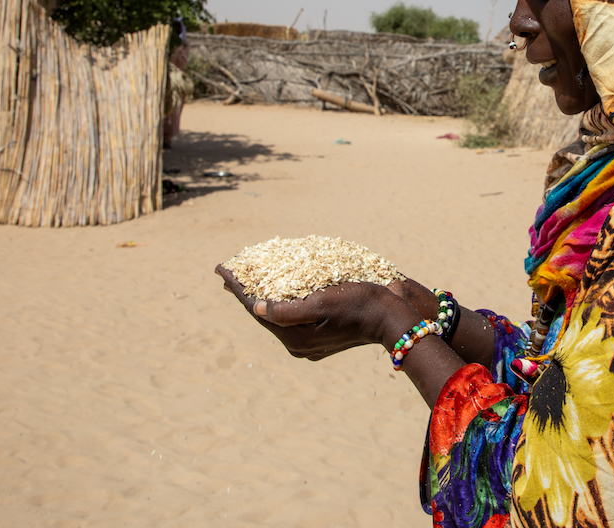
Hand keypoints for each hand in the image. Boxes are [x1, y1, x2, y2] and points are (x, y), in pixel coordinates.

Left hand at [216, 265, 417, 361]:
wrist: (392, 319)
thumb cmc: (360, 305)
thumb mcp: (322, 304)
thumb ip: (287, 310)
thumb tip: (256, 307)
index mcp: (295, 339)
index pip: (257, 308)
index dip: (238, 286)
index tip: (221, 268)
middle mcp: (299, 345)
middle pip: (265, 313)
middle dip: (247, 291)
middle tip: (230, 272)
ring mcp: (310, 343)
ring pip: (278, 315)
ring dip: (263, 295)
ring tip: (248, 279)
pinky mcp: (321, 337)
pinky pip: (293, 316)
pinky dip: (282, 301)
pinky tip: (279, 290)